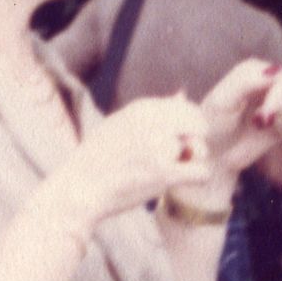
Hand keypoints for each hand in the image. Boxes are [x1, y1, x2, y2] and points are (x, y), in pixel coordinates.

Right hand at [61, 92, 213, 225]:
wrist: (80, 187)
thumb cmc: (99, 158)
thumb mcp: (120, 124)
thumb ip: (153, 111)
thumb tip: (183, 93)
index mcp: (143, 108)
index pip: (186, 108)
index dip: (187, 126)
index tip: (176, 141)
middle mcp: (153, 122)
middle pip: (199, 124)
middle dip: (196, 140)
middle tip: (184, 156)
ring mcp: (159, 147)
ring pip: (198, 150)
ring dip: (188, 163)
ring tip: (165, 170)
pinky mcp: (163, 173)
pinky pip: (201, 172)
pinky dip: (195, 179)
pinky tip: (179, 182)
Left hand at [202, 59, 281, 178]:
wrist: (215, 154)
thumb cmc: (213, 125)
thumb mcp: (223, 100)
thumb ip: (246, 80)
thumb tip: (274, 71)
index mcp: (252, 71)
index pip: (279, 76)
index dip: (278, 97)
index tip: (261, 117)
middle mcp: (267, 81)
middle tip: (262, 123)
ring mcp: (276, 100)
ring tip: (260, 126)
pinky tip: (268, 133)